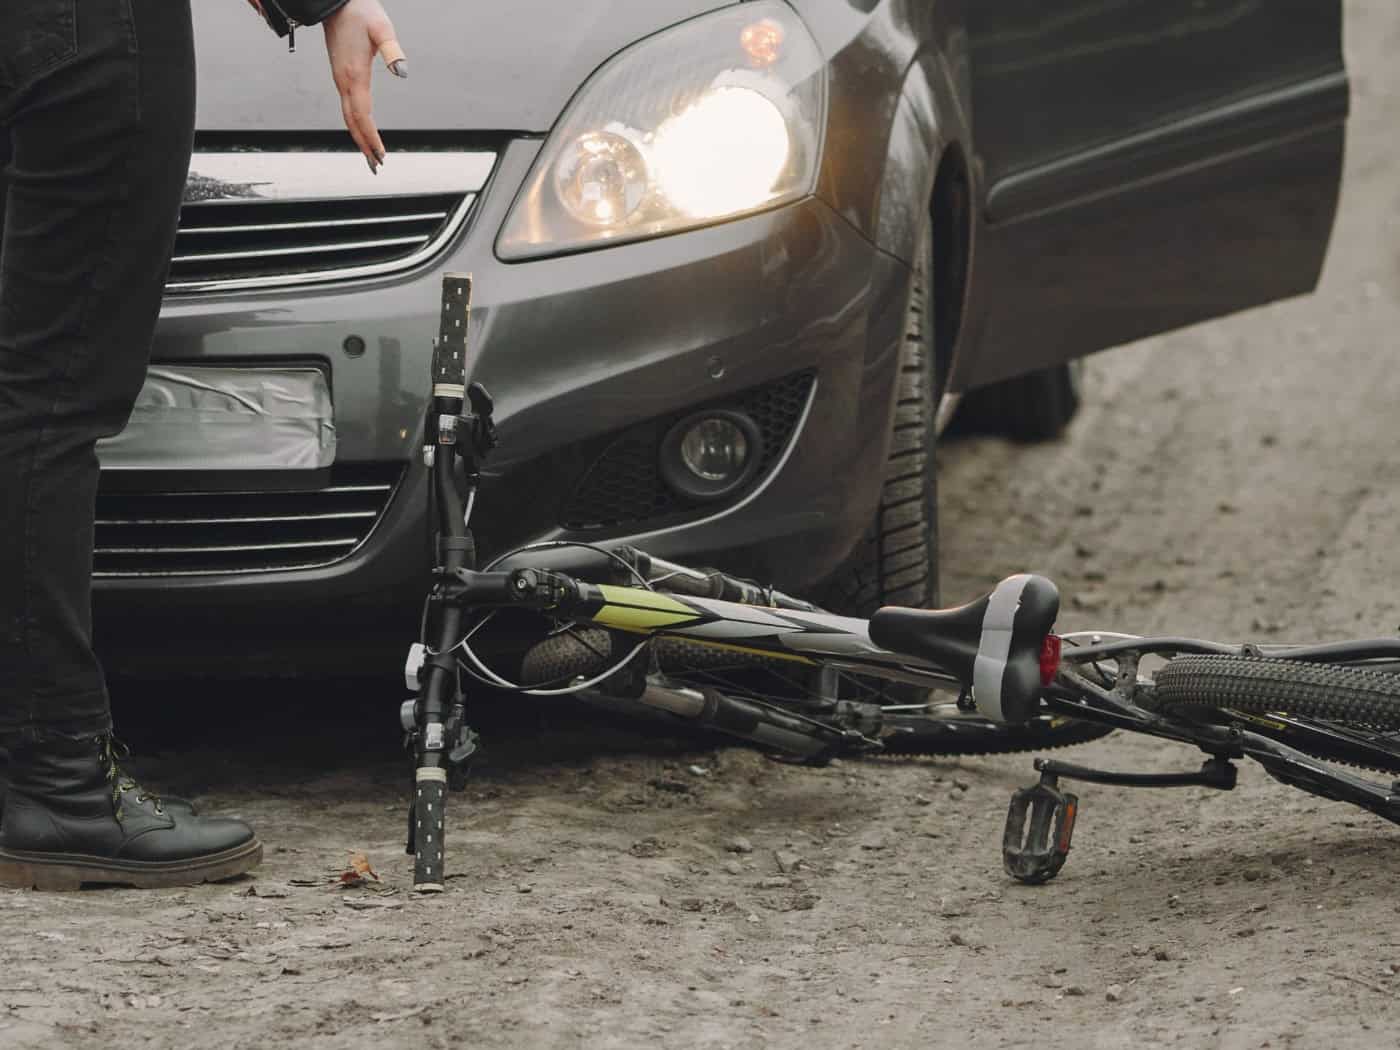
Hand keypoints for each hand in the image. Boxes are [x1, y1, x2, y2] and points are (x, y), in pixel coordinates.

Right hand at [322, 0, 403, 170]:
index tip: (382, 156)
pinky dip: (356, 123)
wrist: (335, 2)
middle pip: (353, 122)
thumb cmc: (361, 12)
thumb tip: (403, 73)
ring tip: (371, 157)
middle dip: (364, 145)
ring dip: (359, 137)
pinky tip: (363, 130)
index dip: (372, 137)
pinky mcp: (342, 76)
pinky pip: (348, 107)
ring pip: (349, 117)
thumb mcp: (381, 27)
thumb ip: (392, 50)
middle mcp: (344, 82)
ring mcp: (341, 80)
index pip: (363, 116)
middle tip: (376, 167)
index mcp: (354, 76)